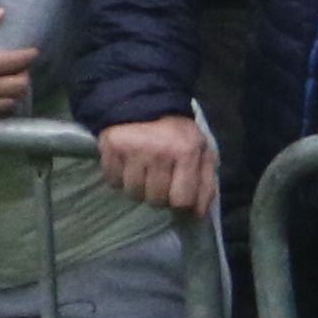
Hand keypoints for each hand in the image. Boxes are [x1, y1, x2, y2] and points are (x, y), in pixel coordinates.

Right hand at [99, 115, 217, 214]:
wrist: (145, 103)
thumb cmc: (177, 134)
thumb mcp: (200, 152)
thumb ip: (205, 184)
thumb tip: (198, 215)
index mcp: (187, 152)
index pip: (182, 200)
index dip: (180, 205)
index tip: (178, 199)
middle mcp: (160, 151)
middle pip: (156, 200)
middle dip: (159, 195)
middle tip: (160, 179)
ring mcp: (133, 150)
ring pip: (133, 193)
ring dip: (139, 187)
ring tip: (144, 170)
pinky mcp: (111, 147)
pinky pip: (114, 181)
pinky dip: (120, 177)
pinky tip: (128, 163)